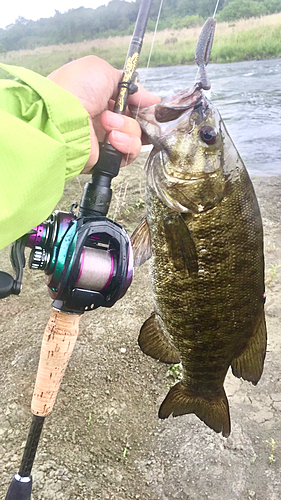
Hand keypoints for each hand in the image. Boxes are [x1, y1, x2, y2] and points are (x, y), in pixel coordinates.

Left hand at [48, 55, 159, 172]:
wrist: (60, 117)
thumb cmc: (74, 89)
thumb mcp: (101, 70)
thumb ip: (128, 81)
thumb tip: (150, 97)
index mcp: (102, 99)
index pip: (132, 104)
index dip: (142, 104)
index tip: (149, 103)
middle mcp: (105, 120)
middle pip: (138, 122)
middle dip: (138, 116)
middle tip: (127, 111)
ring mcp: (106, 140)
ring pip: (137, 137)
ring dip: (127, 127)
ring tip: (107, 122)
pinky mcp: (107, 158)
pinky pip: (130, 153)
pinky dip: (125, 144)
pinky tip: (111, 138)